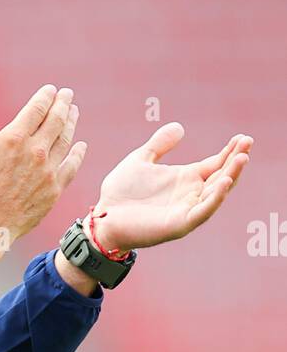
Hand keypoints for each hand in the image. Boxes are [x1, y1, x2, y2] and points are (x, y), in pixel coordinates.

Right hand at [0, 84, 86, 250]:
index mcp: (13, 139)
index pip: (36, 109)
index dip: (45, 96)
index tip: (51, 90)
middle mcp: (35, 152)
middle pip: (56, 120)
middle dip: (63, 104)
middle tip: (67, 95)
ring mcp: (48, 171)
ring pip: (66, 140)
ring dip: (71, 123)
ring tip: (74, 113)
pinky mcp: (54, 190)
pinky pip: (71, 166)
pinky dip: (78, 153)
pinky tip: (81, 146)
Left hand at [91, 123, 252, 253]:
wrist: (103, 216)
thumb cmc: (120, 193)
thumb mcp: (140, 160)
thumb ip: (159, 145)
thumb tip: (179, 127)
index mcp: (186, 178)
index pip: (216, 164)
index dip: (230, 151)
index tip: (243, 137)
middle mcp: (191, 194)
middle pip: (222, 176)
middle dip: (236, 161)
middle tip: (247, 143)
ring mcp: (187, 210)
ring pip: (216, 194)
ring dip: (230, 177)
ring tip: (241, 159)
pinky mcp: (179, 224)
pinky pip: (202, 212)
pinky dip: (214, 199)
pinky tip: (223, 182)